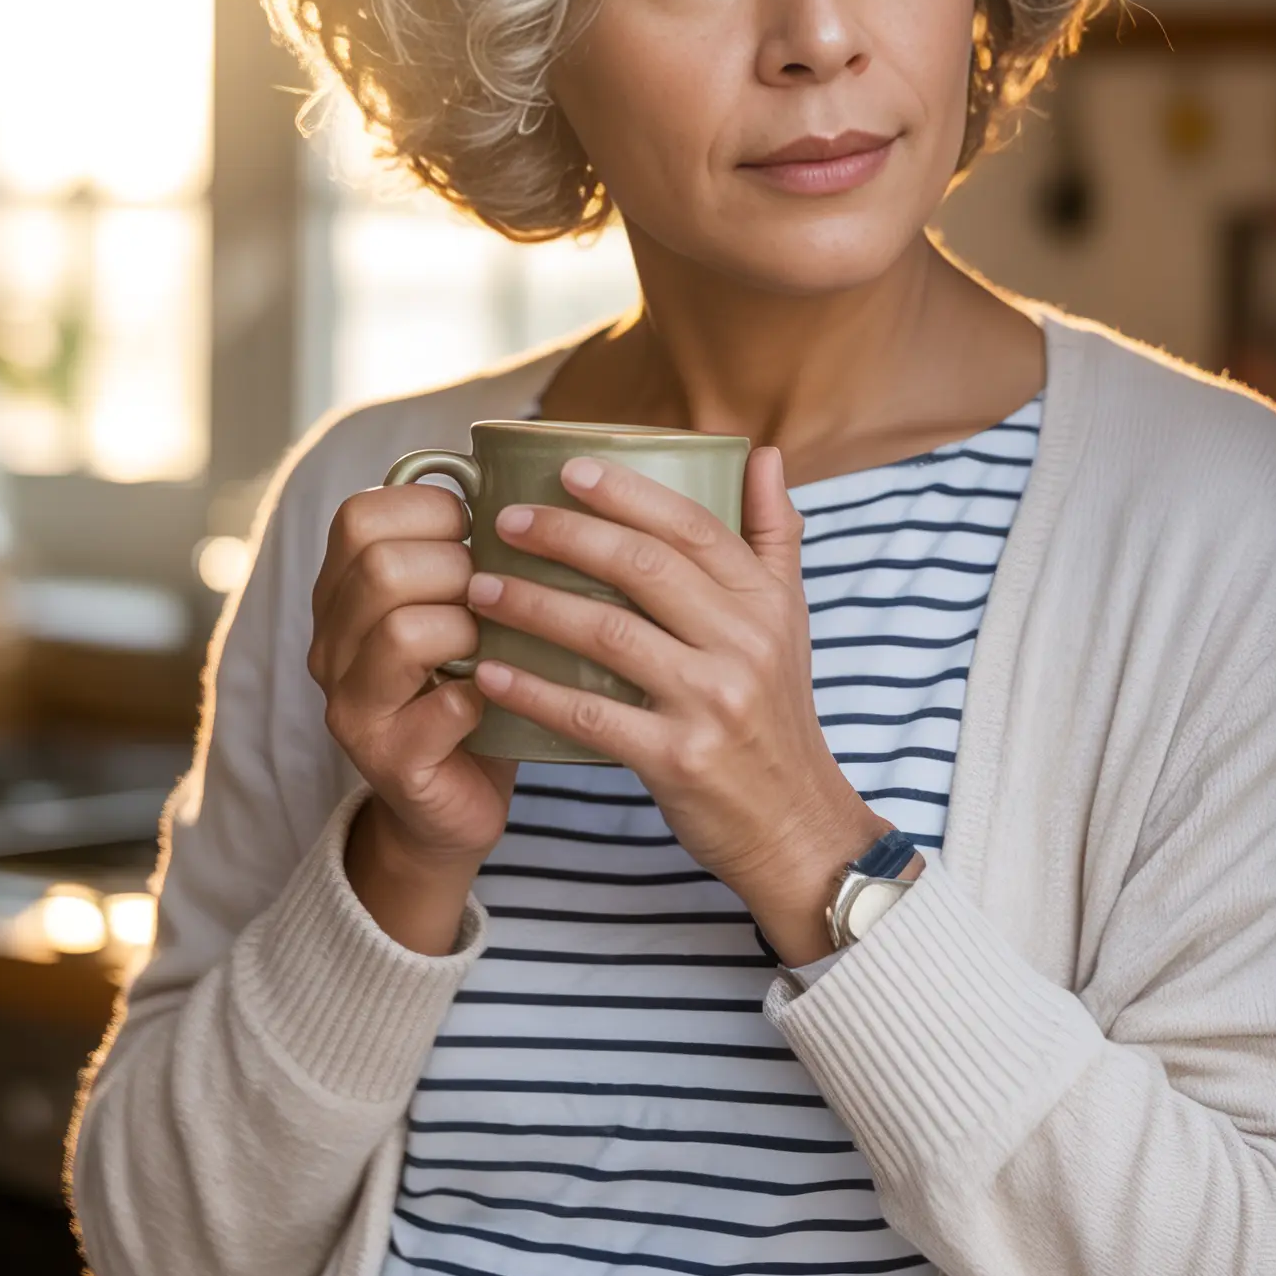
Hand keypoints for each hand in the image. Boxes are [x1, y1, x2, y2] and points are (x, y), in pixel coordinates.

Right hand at [310, 483, 516, 951]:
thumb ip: (467, 546)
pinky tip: (494, 701)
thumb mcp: (463, 603)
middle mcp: (330, 643)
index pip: (359, 515)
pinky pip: (437, 711)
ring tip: (493, 645)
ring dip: (468, 629)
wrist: (456, 802)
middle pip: (380, 566)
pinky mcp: (387, 760)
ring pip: (401, 631)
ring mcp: (350, 705)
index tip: (476, 530)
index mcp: (343, 590)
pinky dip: (479, 700)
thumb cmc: (477, 683)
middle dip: (457, 567)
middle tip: (494, 593)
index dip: (430, 509)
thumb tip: (516, 472)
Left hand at [464, 449, 886, 963]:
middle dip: (567, 536)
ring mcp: (712, 701)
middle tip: (505, 522)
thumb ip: (773, 532)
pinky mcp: (679, 758)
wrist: (795, 824)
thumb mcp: (790, 619)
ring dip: (534, 605)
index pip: (693, 526)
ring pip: (608, 634)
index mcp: (764, 601)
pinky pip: (591, 715)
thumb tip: (761, 451)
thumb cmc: (775, 713)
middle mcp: (743, 643)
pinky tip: (489, 673)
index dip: (627, 492)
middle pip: (644, 568)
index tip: (566, 469)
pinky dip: (534, 691)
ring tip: (481, 588)